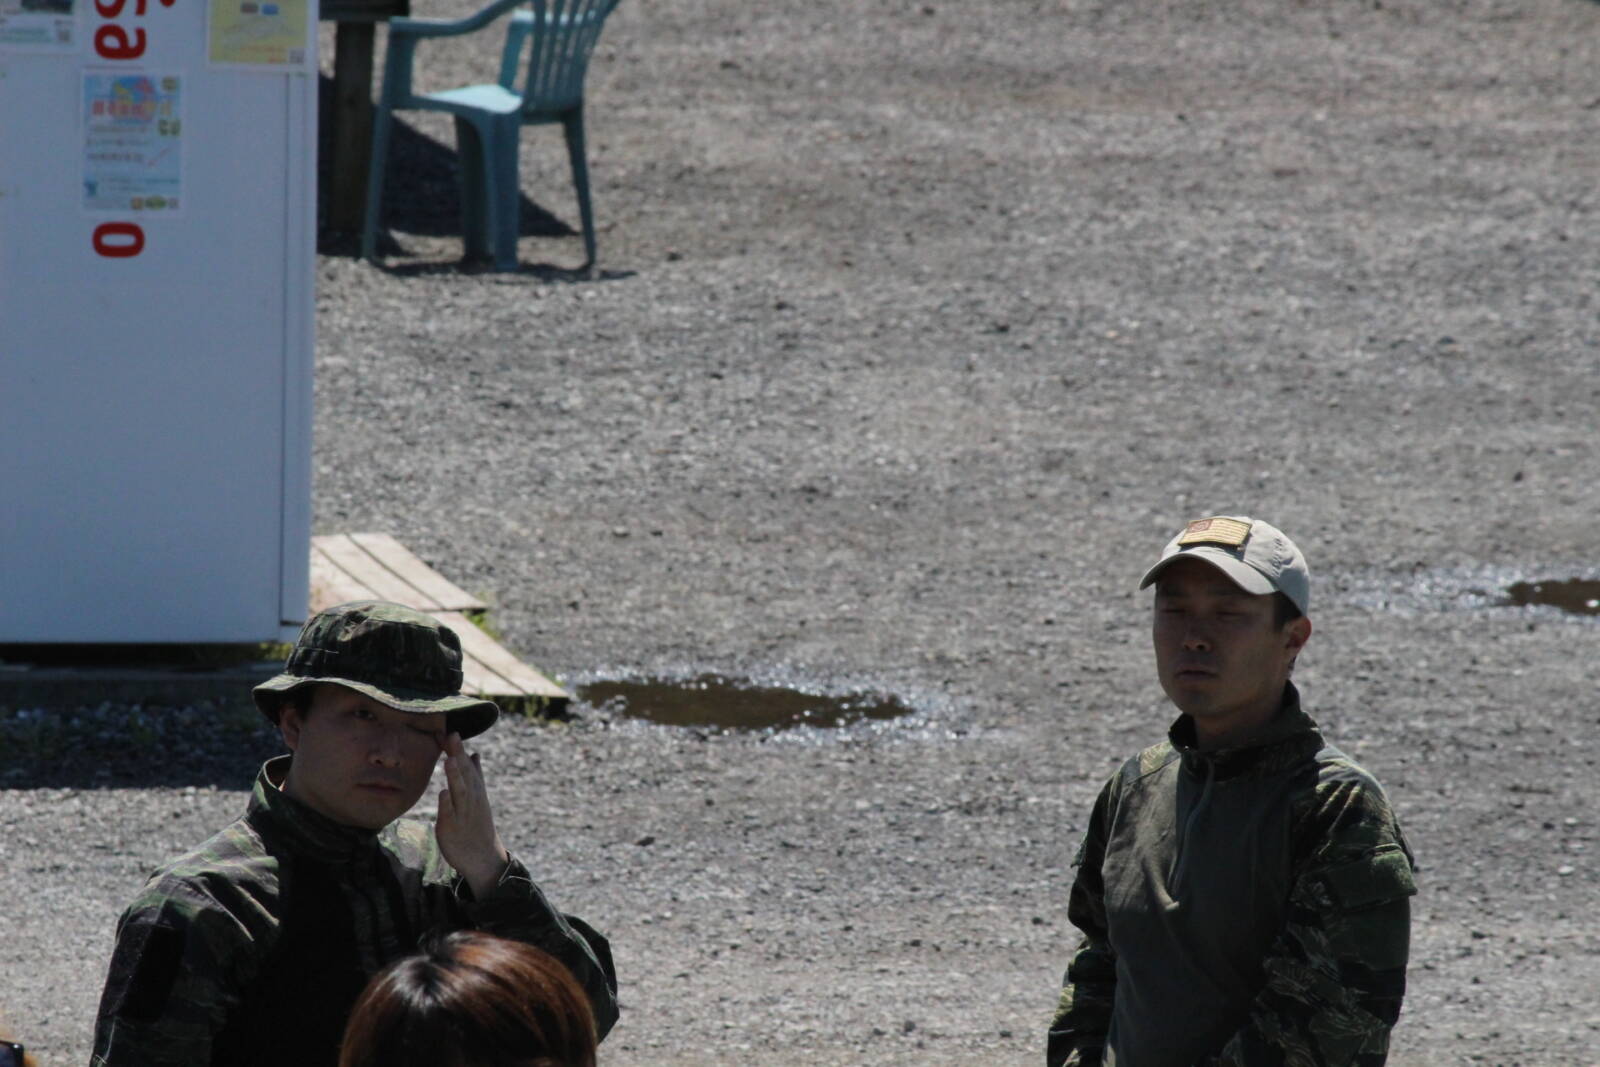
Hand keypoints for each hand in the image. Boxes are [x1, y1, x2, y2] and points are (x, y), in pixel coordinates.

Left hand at [435, 731, 509, 897]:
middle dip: (458, 755)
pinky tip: (443, 793)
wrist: (483, 857)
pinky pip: (450, 815)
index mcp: (475, 791)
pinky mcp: (452, 828)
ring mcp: (463, 813)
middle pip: (464, 774)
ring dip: (455, 775)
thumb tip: (474, 754)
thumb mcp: (478, 797)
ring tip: (449, 759)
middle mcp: (471, 799)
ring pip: (460, 792)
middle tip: (452, 734)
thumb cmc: (476, 825)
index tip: (451, 730)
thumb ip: (475, 776)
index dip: (459, 749)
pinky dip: (447, 804)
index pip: (467, 766)